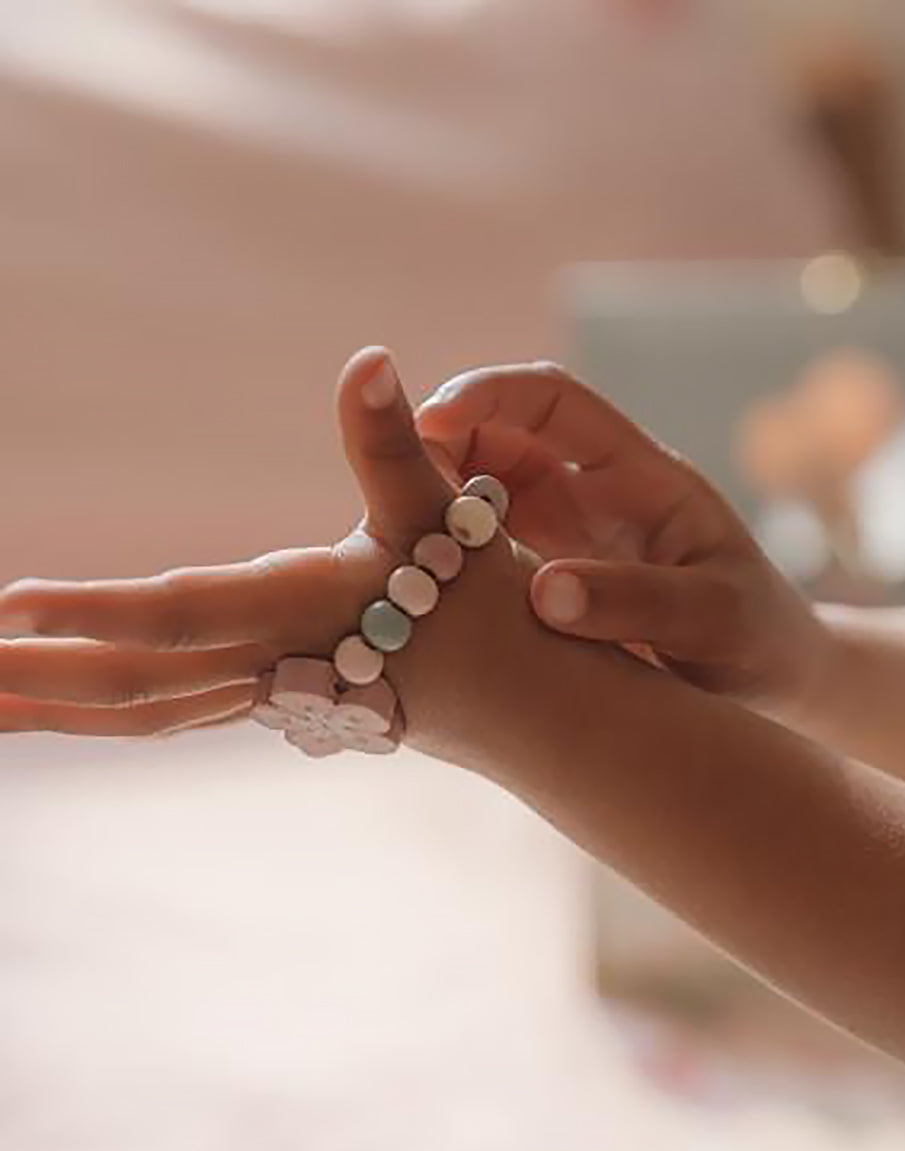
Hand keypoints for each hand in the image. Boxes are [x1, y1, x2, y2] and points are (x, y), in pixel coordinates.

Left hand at [0, 348, 534, 744]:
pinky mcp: (274, 701)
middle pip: (137, 684)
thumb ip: (392, 443)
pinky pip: (169, 711)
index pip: (188, 617)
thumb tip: (366, 358)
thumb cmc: (489, 602)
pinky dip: (101, 709)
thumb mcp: (447, 512)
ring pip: (142, 711)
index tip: (6, 611)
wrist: (524, 703)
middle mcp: (278, 665)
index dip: (100, 612)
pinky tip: (54, 701)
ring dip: (51, 708)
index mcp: (310, 613)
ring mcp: (271, 695)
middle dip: (34, 681)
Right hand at [416, 364, 829, 713]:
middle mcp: (594, 494)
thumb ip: (638, 602)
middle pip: (499, 438)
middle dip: (439, 445)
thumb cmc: (757, 640)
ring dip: (431, 504)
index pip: (556, 401)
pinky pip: (481, 553)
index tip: (429, 419)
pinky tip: (416, 587)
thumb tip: (543, 595)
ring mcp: (565, 536)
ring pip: (477, 494)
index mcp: (641, 476)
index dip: (489, 395)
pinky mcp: (545, 579)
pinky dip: (444, 557)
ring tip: (386, 541)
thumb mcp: (715, 619)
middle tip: (385, 488)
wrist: (770, 682)